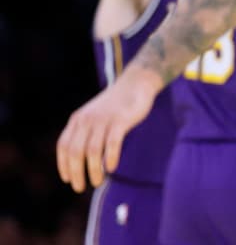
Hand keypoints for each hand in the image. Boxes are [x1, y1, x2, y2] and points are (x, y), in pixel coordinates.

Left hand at [55, 67, 160, 192]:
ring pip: (93, 151)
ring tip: (97, 182)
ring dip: (93, 170)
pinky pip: (112, 143)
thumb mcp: (95, 115)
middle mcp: (87, 119)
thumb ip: (86, 132)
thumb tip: (82, 160)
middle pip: (76, 151)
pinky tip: (111, 167)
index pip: (64, 146)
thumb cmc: (117, 104)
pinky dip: (110, 158)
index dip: (63, 165)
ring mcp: (104, 119)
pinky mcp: (120, 120)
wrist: (136, 83)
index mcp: (78, 119)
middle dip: (76, 173)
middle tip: (80, 187)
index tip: (68, 180)